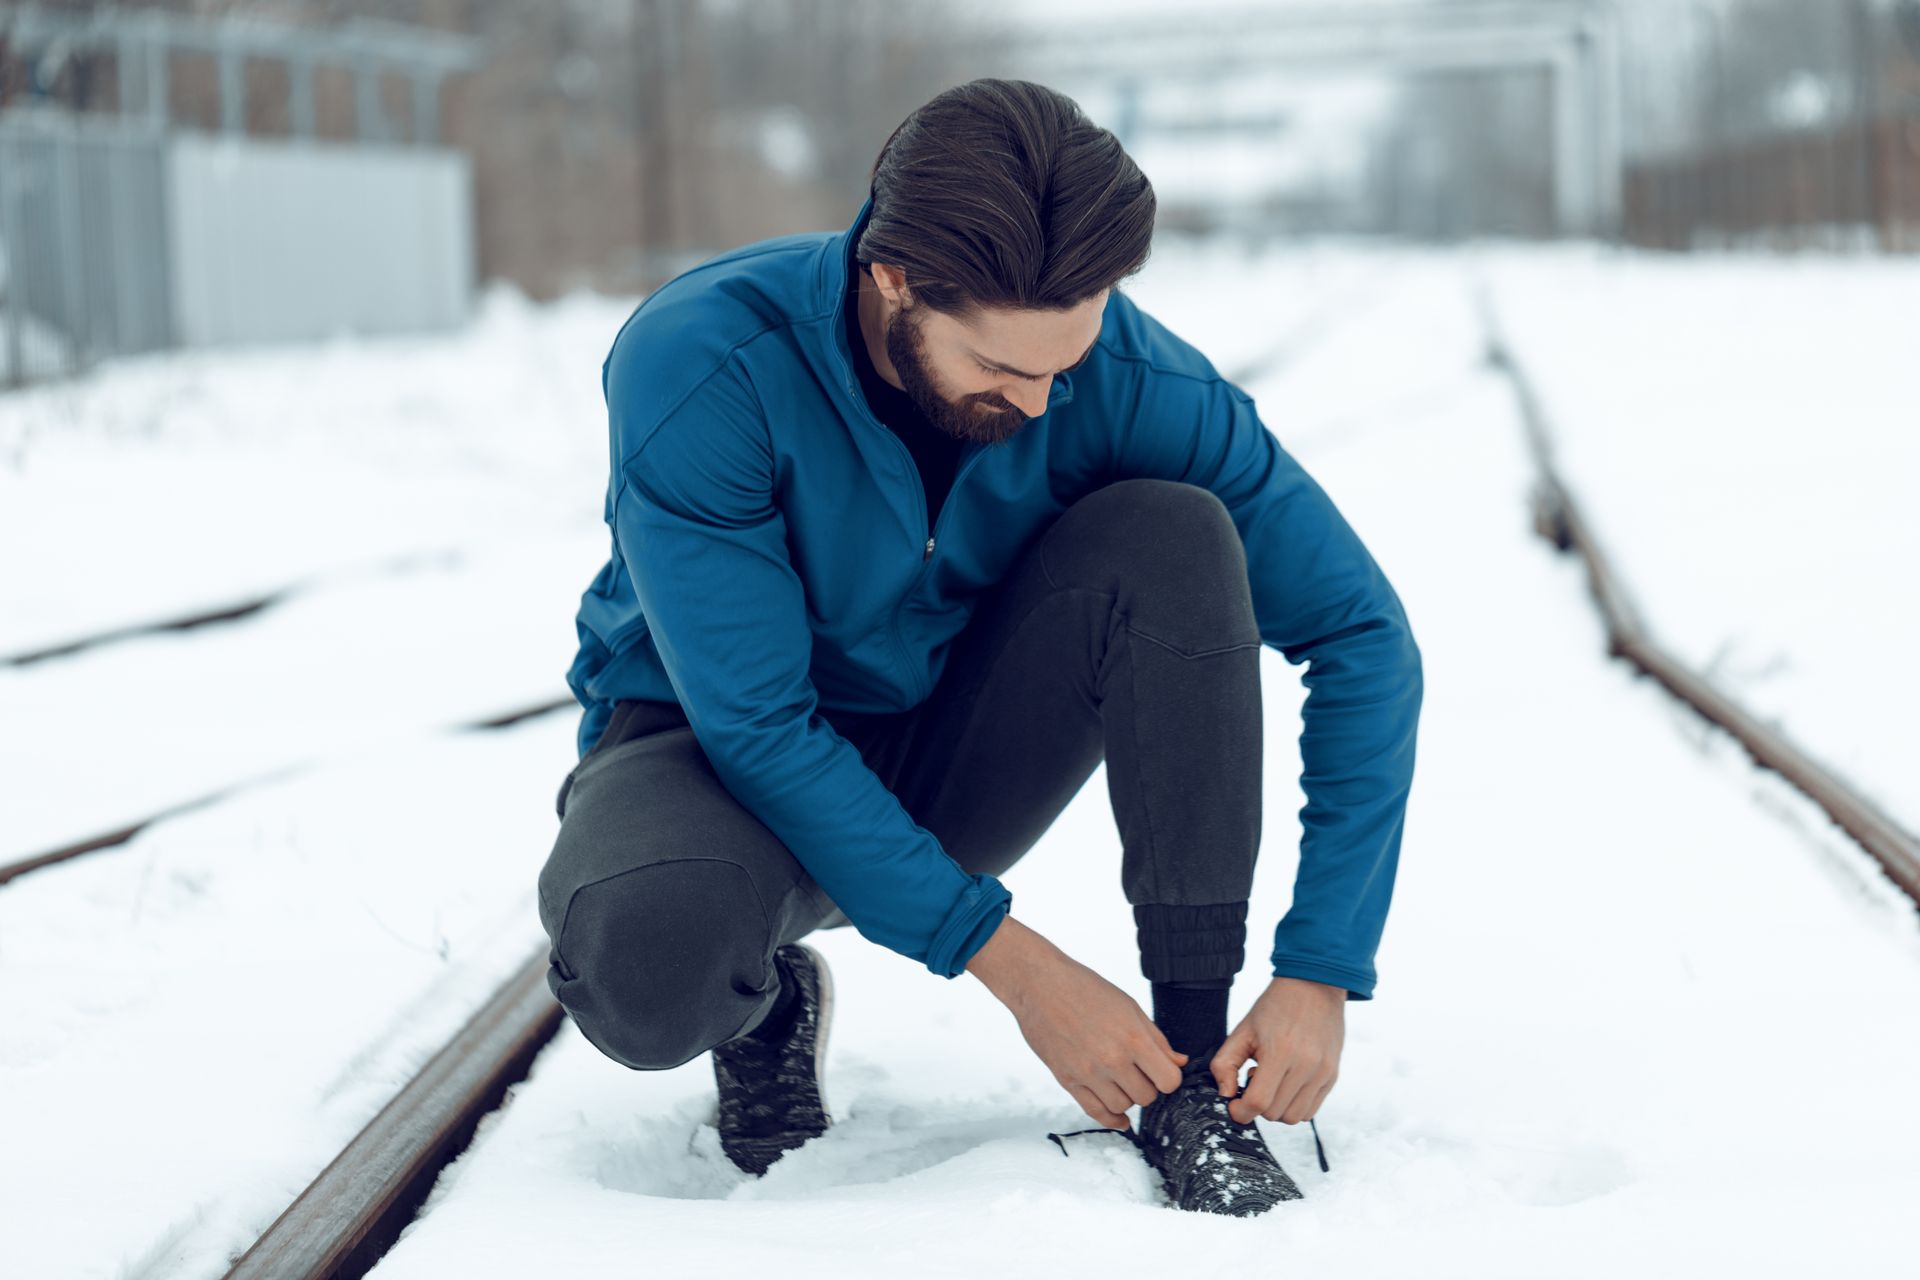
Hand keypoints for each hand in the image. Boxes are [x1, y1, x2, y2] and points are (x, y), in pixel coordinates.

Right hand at [967, 915, 1186, 1128]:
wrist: (1040, 985)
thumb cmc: (1086, 989)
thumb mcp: (1129, 1006)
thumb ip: (1156, 1038)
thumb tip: (1179, 1062)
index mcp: (1133, 1038)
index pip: (1169, 1081)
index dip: (1169, 1077)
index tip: (1161, 1070)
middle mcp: (1112, 1059)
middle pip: (1147, 1097)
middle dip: (1148, 1086)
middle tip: (1139, 1072)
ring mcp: (1088, 1072)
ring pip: (1123, 1106)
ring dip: (1127, 1098)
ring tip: (1121, 1081)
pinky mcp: (1067, 1080)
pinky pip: (1095, 1112)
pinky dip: (1112, 1119)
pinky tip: (1120, 1118)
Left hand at [1211, 976, 1345, 1124]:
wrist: (1315, 986)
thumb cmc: (1276, 1007)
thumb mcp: (1242, 1030)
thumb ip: (1225, 1064)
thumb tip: (1226, 1095)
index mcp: (1280, 1051)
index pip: (1258, 1103)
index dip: (1240, 1111)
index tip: (1234, 1104)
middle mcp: (1306, 1066)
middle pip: (1275, 1113)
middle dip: (1258, 1105)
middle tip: (1255, 1080)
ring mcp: (1323, 1073)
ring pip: (1294, 1117)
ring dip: (1277, 1108)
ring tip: (1273, 1081)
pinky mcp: (1333, 1076)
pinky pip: (1310, 1110)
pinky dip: (1294, 1105)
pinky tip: (1287, 1083)